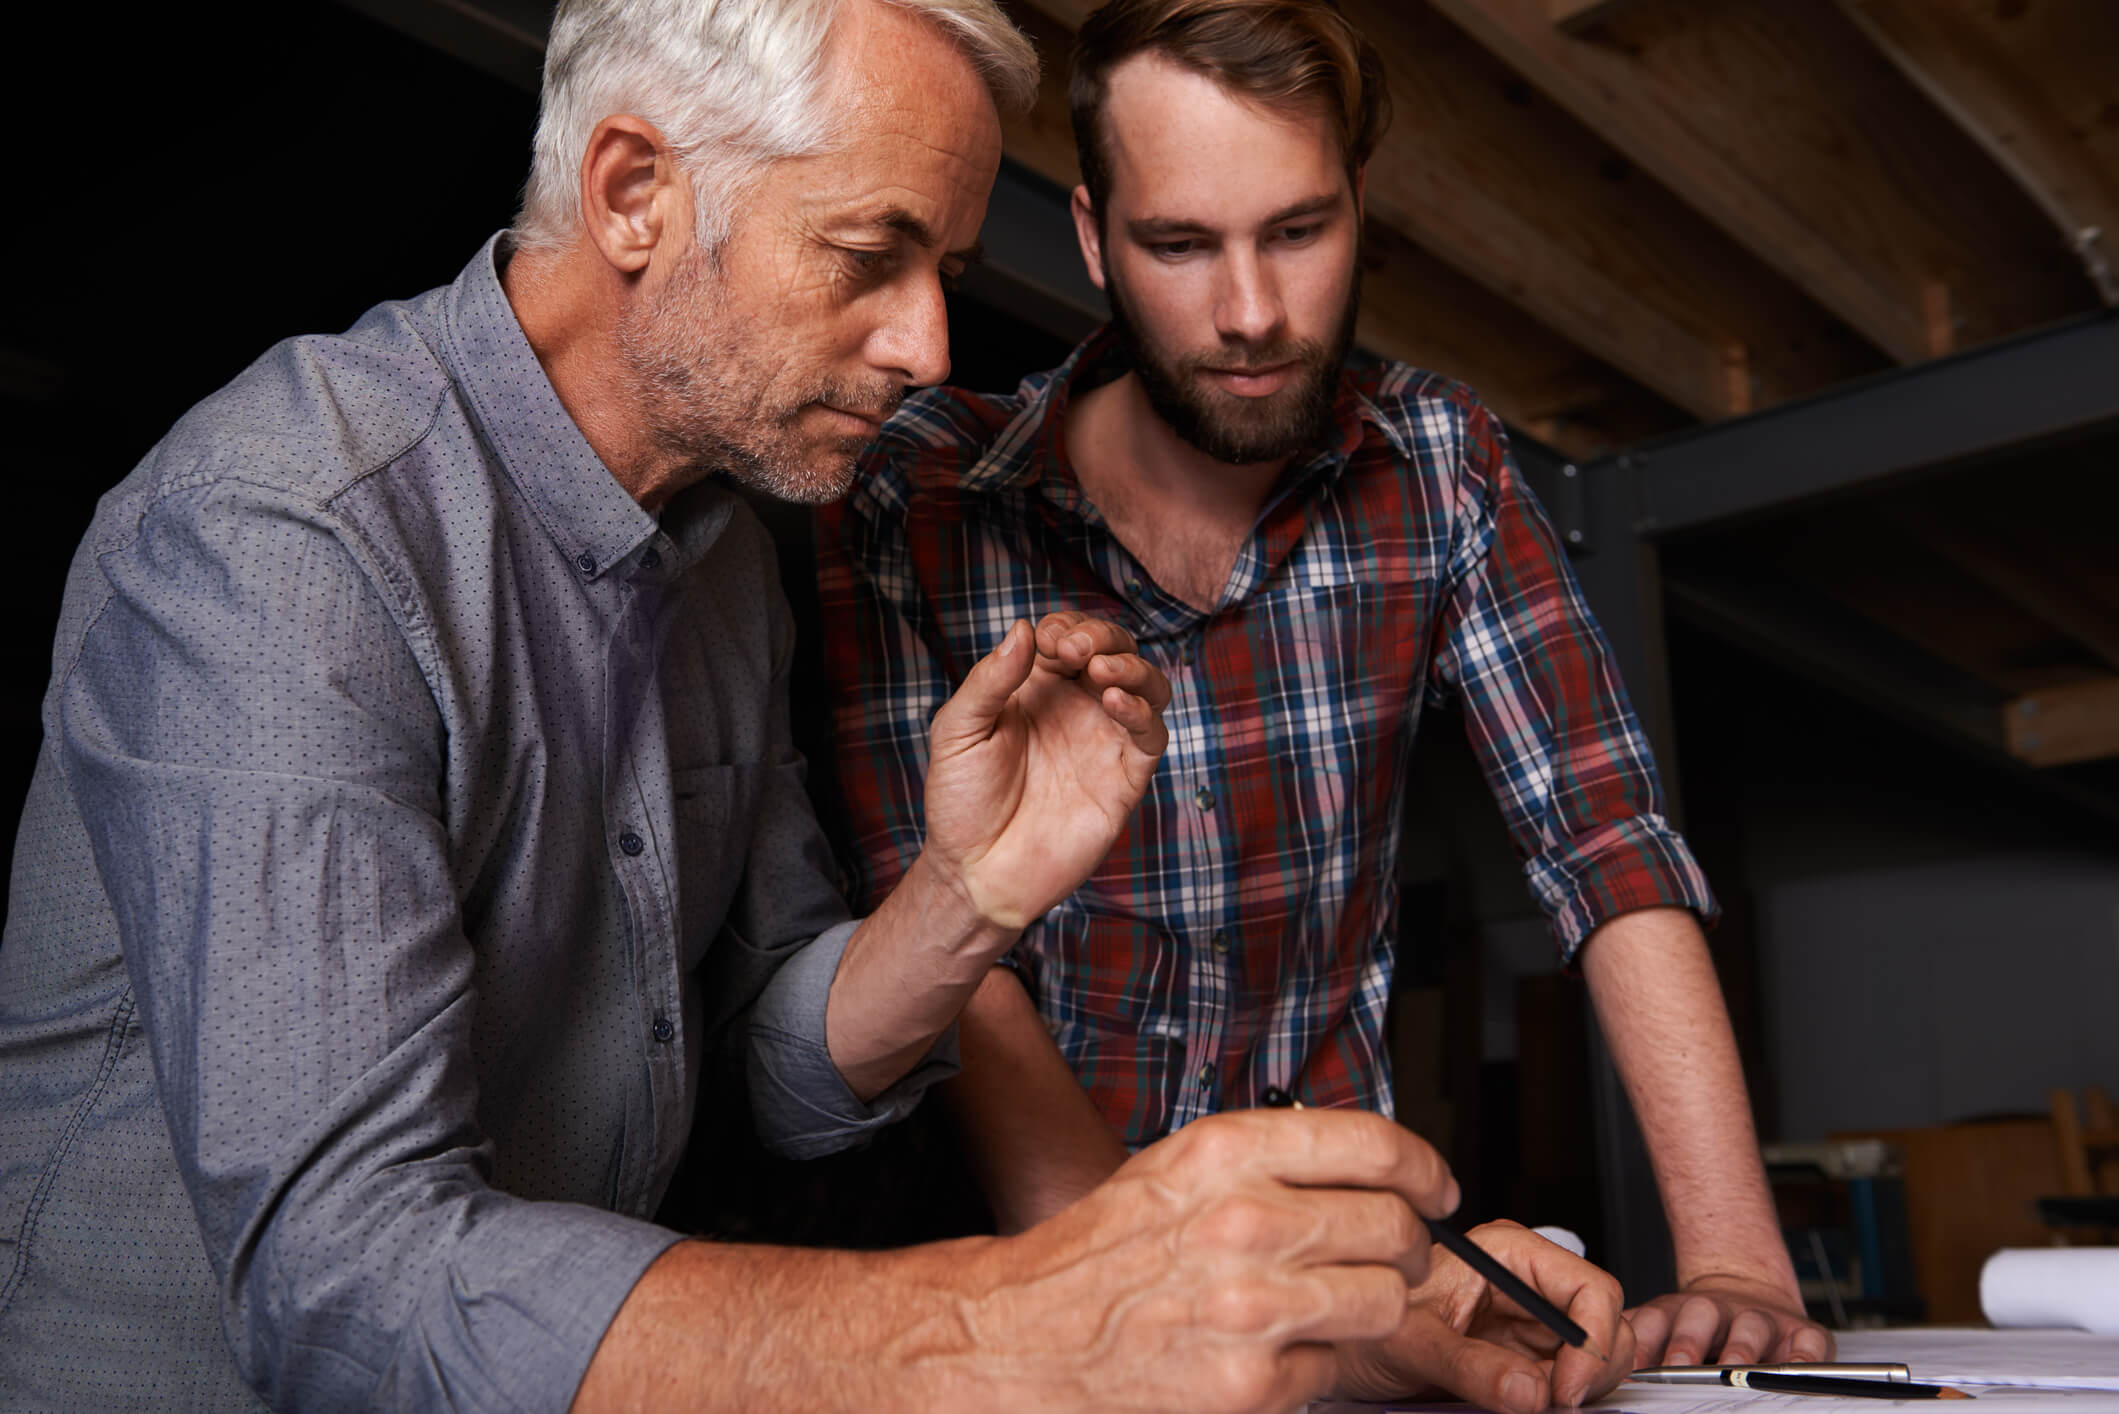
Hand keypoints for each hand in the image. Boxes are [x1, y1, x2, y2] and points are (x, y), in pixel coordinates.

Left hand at [921, 612, 1169, 928]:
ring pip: (1145, 684)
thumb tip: (1024, 627)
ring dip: (1131, 665)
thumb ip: (989, 680)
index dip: (1065, 628)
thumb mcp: (958, 731)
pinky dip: (1141, 710)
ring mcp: (1103, 741)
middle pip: (1113, 649)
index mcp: (1036, 689)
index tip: (1048, 640)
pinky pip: (1151, 735)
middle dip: (1101, 636)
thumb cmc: (961, 802)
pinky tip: (1114, 701)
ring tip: (1101, 671)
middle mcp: (1076, 708)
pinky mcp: (1124, 778)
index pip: (1068, 637)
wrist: (977, 872)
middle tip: (1076, 650)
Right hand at [957, 1108, 1458, 1412]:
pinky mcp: (1254, 1383)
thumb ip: (1269, 1161)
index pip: (1374, 1145)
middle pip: (1395, 1225)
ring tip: (1340, 1303)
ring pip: (1385, 1299)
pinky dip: (1317, 1364)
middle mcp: (1246, 1221)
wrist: (1025, 1338)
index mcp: (1226, 1154)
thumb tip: (1369, 1170)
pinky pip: (1335, 1366)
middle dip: (1409, 1243)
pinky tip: (1273, 1350)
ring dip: (1376, 1304)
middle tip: (1396, 1253)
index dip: (1425, 1168)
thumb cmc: (1101, 1255)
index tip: (1435, 1187)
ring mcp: (1254, 1307)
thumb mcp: (1178, 1171)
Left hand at [1332, 1220, 1633, 1411]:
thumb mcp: (1411, 1345)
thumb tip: (1531, 1392)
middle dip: (1591, 1370)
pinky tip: (1528, 1404)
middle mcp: (1526, 1283)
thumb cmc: (1365, 1329)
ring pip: (1594, 1359)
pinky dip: (1562, 1401)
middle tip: (1554, 1405)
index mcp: (1507, 1254)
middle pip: (1603, 1325)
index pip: (1590, 1288)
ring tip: (1526, 1403)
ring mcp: (1530, 1324)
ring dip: (1576, 1390)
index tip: (1569, 1388)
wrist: (1345, 1355)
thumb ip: (1471, 1368)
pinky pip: (1569, 1382)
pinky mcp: (1526, 1359)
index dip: (1593, 1340)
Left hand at [1628, 1270, 1832, 1366]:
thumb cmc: (1700, 1324)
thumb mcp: (1661, 1326)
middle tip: (1677, 1369)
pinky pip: (1806, 1341)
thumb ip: (1636, 1342)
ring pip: (1749, 1327)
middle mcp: (1715, 1310)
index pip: (1652, 1322)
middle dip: (1686, 1344)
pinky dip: (1804, 1355)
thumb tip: (1599, 1367)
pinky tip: (1797, 1368)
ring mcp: (1757, 1318)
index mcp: (1675, 1312)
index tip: (1630, 1368)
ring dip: (1741, 1348)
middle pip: (1699, 1319)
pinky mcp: (1800, 1331)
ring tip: (1735, 1369)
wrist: (1749, 1288)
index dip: (1640, 1343)